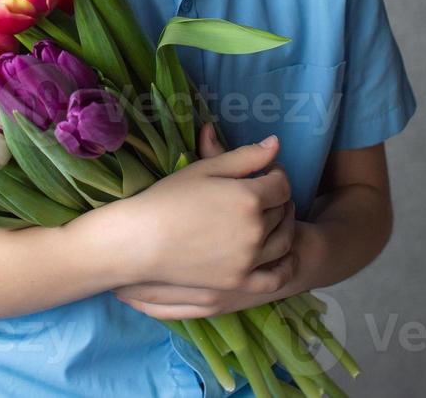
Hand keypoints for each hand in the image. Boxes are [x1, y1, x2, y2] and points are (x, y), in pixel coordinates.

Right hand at [106, 122, 296, 299]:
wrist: (140, 241)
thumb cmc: (167, 199)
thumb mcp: (205, 169)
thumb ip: (244, 156)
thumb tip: (276, 143)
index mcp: (248, 198)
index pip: (282, 184)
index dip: (276, 176)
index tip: (265, 175)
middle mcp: (255, 230)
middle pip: (282, 211)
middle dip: (277, 199)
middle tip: (263, 195)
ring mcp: (249, 260)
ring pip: (284, 241)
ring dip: (284, 227)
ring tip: (269, 220)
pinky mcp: (239, 283)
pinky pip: (276, 278)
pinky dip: (285, 266)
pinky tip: (280, 256)